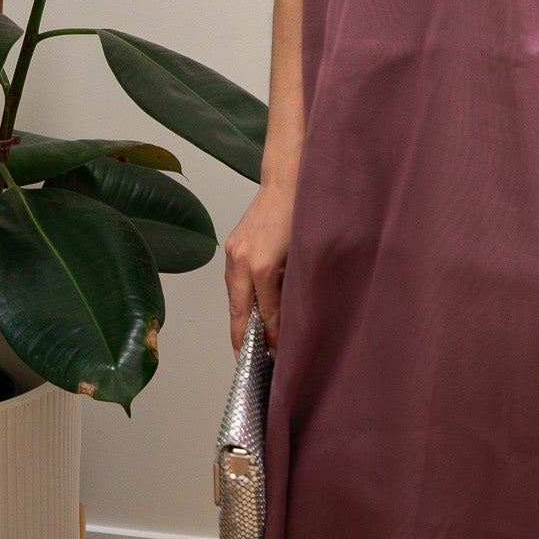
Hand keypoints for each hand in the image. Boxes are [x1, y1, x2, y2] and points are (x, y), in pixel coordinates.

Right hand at [225, 185, 294, 352]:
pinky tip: (246, 309)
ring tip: (246, 341)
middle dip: (243, 338)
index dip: (272, 334)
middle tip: (247, 359)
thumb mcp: (307, 255)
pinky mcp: (231, 247)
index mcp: (263, 265)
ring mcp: (233, 253)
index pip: (268, 312)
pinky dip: (239, 299)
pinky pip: (232, 282)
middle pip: (239, 312)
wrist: (287, 179)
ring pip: (233, 298)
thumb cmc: (304, 212)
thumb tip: (294, 311)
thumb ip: (297, 285)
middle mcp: (242, 261)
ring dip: (239, 320)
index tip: (276, 352)